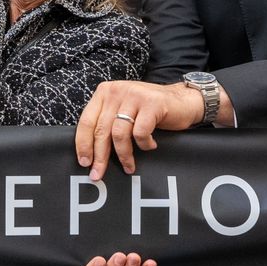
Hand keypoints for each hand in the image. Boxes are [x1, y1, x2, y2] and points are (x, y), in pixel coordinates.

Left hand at [75, 79, 205, 181]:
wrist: (183, 101)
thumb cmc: (150, 110)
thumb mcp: (123, 111)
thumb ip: (106, 122)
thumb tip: (90, 152)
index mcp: (104, 92)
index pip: (86, 121)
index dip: (83, 144)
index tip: (84, 162)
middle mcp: (116, 91)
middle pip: (101, 129)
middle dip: (99, 156)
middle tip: (98, 174)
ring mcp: (134, 96)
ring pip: (119, 133)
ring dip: (123, 155)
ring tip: (129, 166)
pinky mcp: (152, 103)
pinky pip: (140, 132)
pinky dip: (144, 144)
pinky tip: (150, 146)